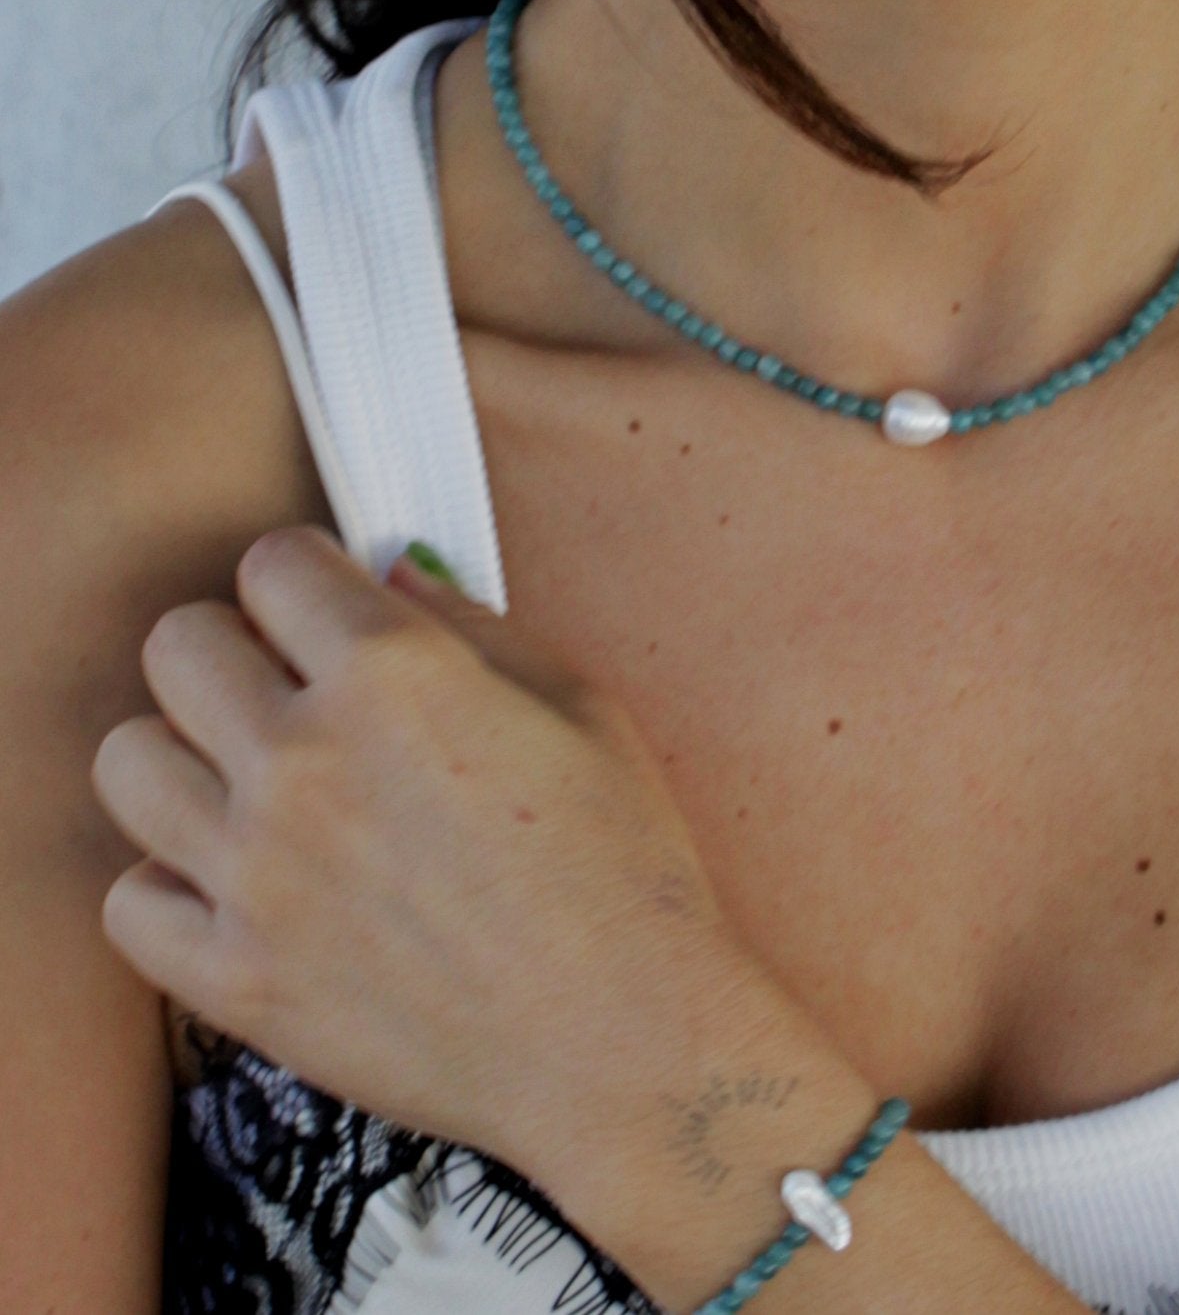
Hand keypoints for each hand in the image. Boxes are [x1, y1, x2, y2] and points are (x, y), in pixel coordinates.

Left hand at [90, 524, 785, 1184]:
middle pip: (177, 646)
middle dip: (235, 644)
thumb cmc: (621, 871)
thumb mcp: (579, 705)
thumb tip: (392, 580)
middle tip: (288, 684)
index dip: (307, 577)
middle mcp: (303, 763)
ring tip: (250, 780)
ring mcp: (256, 876)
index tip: (327, 606)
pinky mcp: (235, 980)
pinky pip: (130, 901)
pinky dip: (172, 883)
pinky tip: (240, 881)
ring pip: (129, 762)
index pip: (272, 564)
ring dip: (187, 753)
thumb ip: (470, 627)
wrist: (622, 1043)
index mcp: (394, 677)